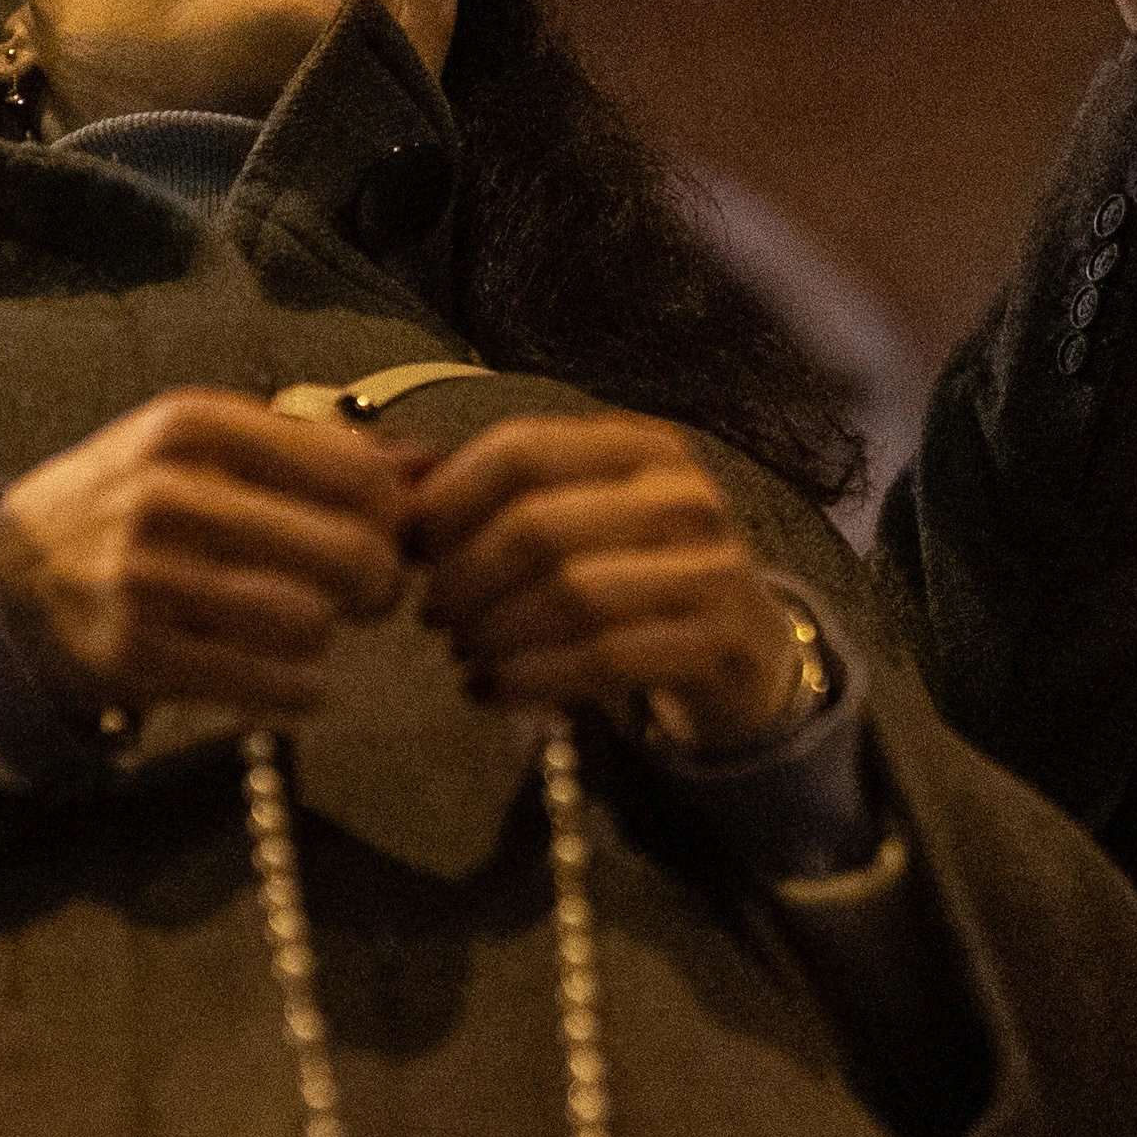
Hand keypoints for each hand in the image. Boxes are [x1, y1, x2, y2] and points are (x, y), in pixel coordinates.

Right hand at [0, 388, 412, 723]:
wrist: (19, 570)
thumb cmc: (143, 497)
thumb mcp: (213, 445)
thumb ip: (322, 449)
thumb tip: (430, 467)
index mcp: (195, 424)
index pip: (356, 474)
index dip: (392, 513)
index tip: (378, 530)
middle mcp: (167, 493)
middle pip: (350, 554)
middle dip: (376, 581)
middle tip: (362, 590)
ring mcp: (145, 578)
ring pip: (312, 625)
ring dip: (325, 636)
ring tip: (303, 623)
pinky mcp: (136, 655)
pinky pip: (273, 686)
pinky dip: (296, 688)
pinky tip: (279, 671)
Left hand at [403, 413, 806, 747]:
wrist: (743, 649)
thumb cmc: (632, 575)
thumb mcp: (577, 516)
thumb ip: (491, 491)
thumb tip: (392, 471)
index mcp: (639, 445)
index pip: (522, 450)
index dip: (450, 502)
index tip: (413, 549)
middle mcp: (682, 494)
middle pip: (539, 527)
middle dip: (467, 579)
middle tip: (435, 617)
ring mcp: (710, 566)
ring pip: (571, 595)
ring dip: (496, 635)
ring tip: (464, 656)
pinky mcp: (717, 639)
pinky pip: (605, 658)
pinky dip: (531, 679)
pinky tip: (492, 691)